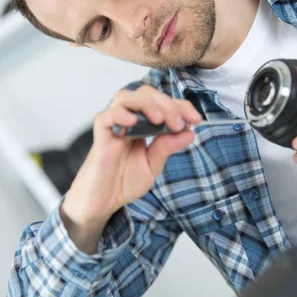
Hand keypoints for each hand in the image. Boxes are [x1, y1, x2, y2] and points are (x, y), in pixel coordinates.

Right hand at [61, 85, 201, 232]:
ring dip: (146, 104)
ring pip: (126, 97)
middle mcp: (128, 119)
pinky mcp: (100, 135)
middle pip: (146, 93)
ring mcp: (113, 125)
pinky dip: (120, 114)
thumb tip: (190, 132)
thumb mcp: (153, 165)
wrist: (102, 203)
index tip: (196, 119)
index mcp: (143, 123)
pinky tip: (133, 121)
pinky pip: (106, 116)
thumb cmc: (124, 182)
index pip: (162, 103)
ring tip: (159, 119)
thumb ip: (167, 147)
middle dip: (167, 104)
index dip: (180, 106)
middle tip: (178, 123)